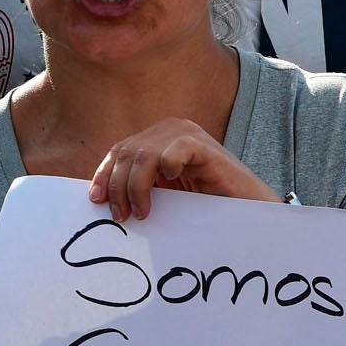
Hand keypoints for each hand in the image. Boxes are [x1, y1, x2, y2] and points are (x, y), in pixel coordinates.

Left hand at [89, 118, 277, 221]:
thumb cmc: (208, 204)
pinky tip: (173, 185)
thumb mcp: (166, 192)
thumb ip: (140, 185)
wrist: (249, 209)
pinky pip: (173, 151)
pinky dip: (167, 168)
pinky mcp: (204, 146)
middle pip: (127, 152)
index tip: (96, 200)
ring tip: (143, 212)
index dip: (105, 174)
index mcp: (159, 137)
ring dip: (136, 187)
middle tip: (122, 216)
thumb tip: (99, 196)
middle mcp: (171, 130)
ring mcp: (189, 134)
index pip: (121, 151)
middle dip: (118, 187)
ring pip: (143, 154)